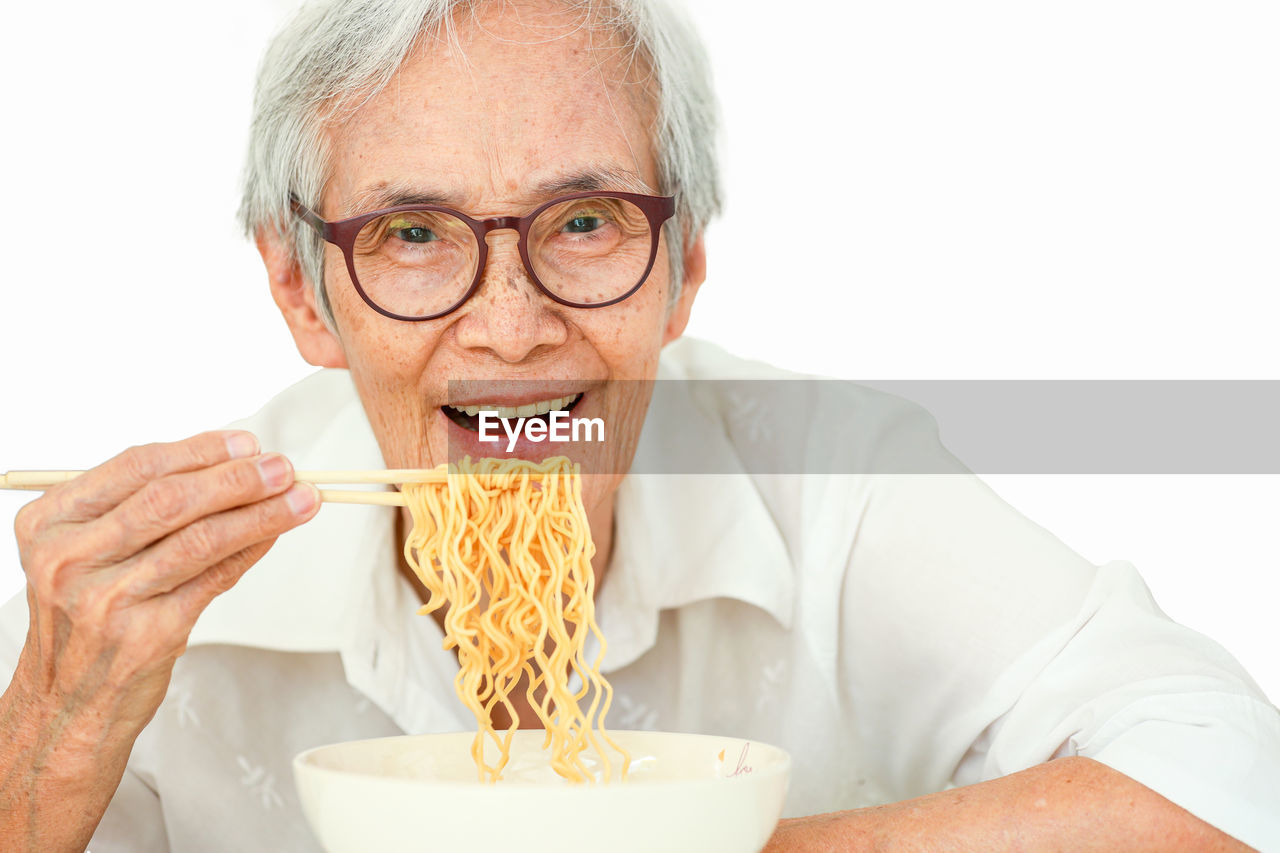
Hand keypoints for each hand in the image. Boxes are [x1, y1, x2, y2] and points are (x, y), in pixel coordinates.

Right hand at [2, 430, 318, 850]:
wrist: (65, 705)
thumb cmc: (84, 620)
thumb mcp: (85, 554)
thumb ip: (138, 508)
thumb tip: (231, 466)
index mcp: (48, 524)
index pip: (135, 466)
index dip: (199, 450)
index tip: (245, 443)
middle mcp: (70, 560)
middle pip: (170, 499)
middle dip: (238, 478)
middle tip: (283, 466)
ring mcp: (107, 600)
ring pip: (200, 538)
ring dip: (260, 513)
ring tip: (301, 498)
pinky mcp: (147, 635)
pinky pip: (214, 579)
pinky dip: (252, 551)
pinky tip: (276, 535)